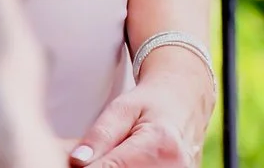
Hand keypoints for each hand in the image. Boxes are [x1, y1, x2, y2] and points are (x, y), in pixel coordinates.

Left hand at [70, 50, 213, 167]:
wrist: (185, 103)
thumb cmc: (151, 103)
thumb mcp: (122, 108)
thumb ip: (100, 135)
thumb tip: (77, 161)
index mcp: (159, 143)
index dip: (91, 167)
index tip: (83, 160)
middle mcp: (176, 166)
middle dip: (105, 166)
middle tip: (104, 153)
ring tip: (120, 154)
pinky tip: (132, 161)